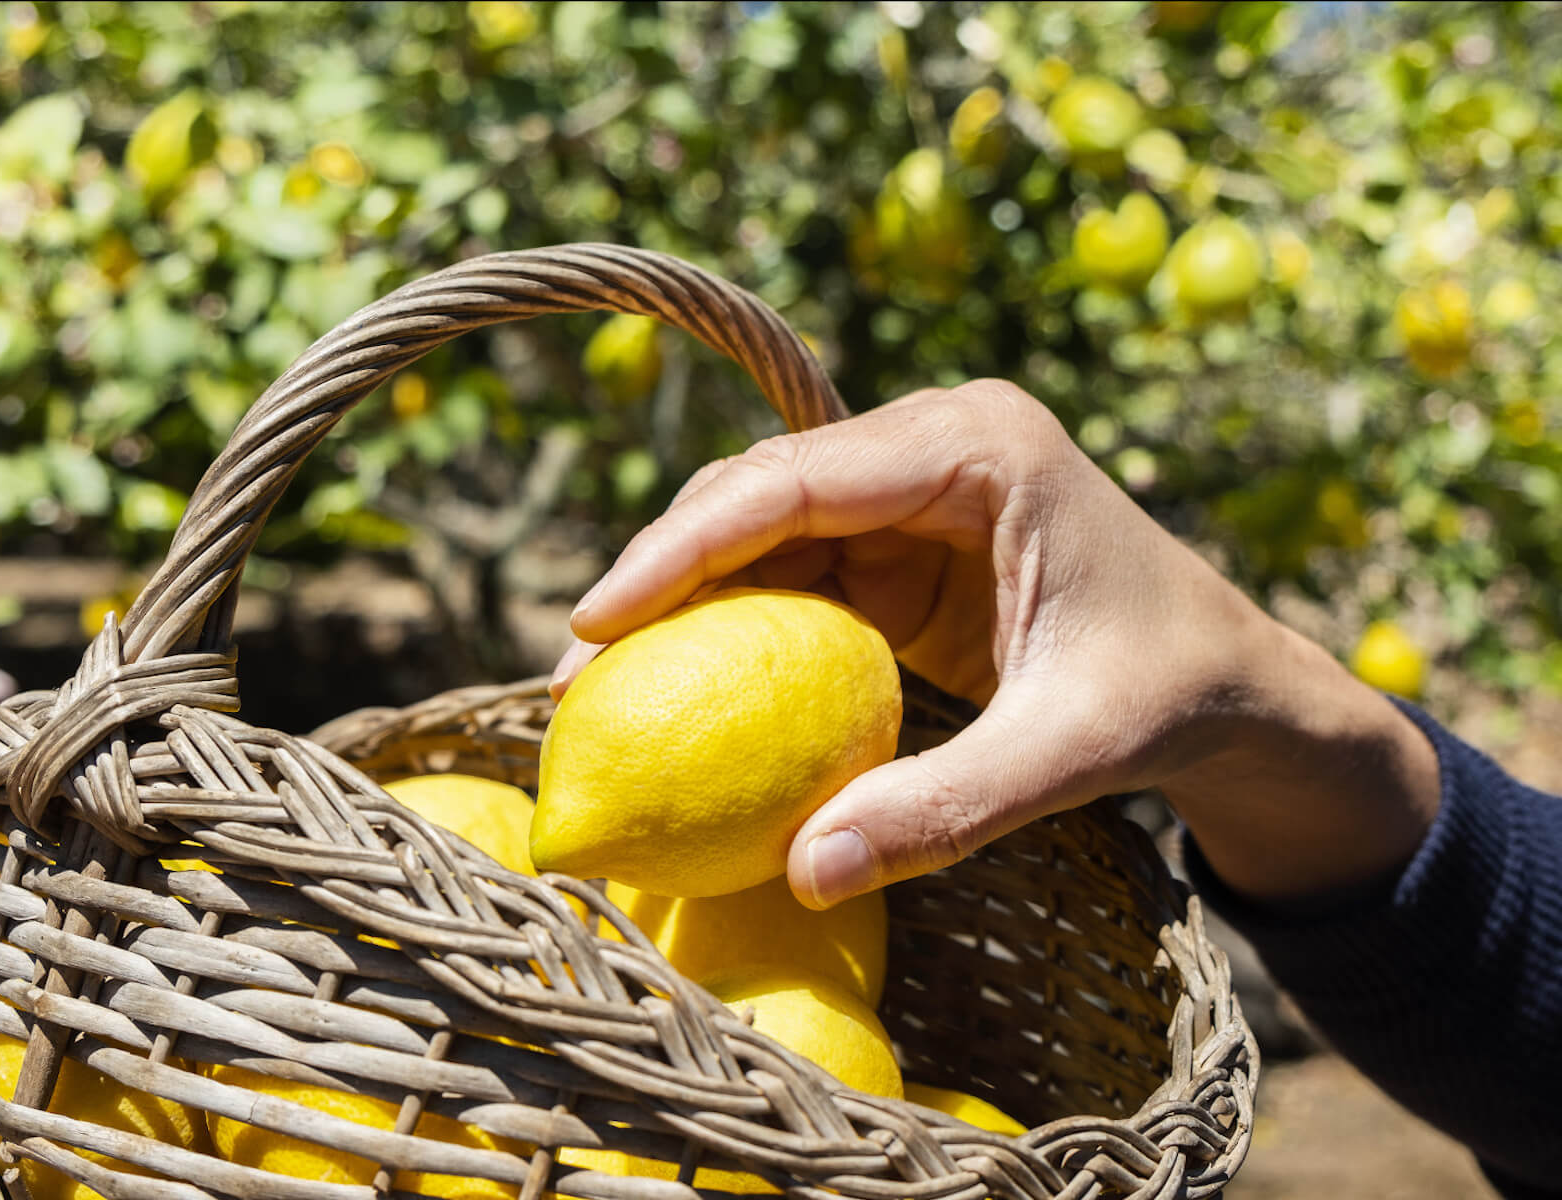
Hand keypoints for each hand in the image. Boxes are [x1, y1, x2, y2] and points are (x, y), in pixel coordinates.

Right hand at [551, 381, 1438, 909]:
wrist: (1234, 682)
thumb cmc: (1171, 693)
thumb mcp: (1070, 752)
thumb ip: (945, 810)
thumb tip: (802, 875)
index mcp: (979, 448)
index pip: (795, 479)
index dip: (683, 544)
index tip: (594, 618)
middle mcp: (931, 445)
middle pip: (757, 491)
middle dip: (661, 576)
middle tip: (577, 679)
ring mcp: (908, 491)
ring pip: (757, 530)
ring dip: (682, 605)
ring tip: (603, 693)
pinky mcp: (896, 544)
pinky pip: (789, 574)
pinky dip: (730, 630)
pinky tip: (679, 693)